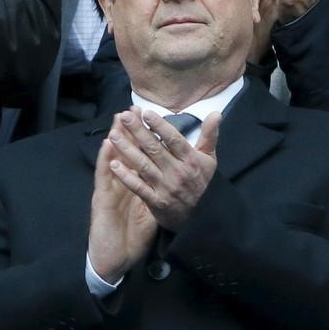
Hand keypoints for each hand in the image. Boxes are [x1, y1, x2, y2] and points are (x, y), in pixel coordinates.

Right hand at [88, 116, 157, 283]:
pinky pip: (104, 179)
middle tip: (132, 109)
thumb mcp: (151, 213)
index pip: (141, 158)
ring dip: (116, 139)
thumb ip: (159, 194)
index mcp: (135, 185)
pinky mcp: (101, 201)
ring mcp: (110, 190)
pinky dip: (105, 162)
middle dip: (130, 132)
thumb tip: (173, 179)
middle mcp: (121, 184)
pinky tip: (107, 147)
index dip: (145, 139)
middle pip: (126, 154)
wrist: (115, 260)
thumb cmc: (131, 236)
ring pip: (113, 160)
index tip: (150, 118)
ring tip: (119, 118)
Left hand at [106, 106, 220, 231]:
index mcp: (190, 160)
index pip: (174, 139)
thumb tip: (215, 113)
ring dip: (127, 150)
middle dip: (138, 132)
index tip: (145, 112)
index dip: (160, 126)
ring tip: (113, 135)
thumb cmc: (203, 183)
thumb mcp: (209, 159)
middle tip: (124, 117)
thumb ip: (210, 135)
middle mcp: (177, 172)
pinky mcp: (156, 202)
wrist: (202, 217)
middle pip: (155, 149)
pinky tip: (113, 164)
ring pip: (144, 165)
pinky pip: (138, 187)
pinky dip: (126, 176)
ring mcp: (166, 187)